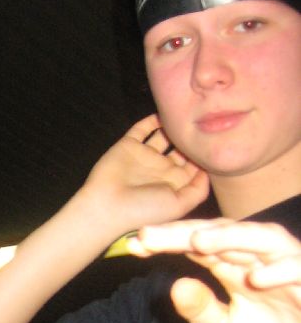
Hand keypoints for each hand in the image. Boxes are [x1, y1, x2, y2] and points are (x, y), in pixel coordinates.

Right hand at [82, 115, 209, 233]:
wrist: (107, 206)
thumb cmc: (144, 210)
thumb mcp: (179, 205)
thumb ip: (198, 189)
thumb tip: (208, 170)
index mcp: (174, 183)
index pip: (194, 165)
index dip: (203, 154)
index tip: (214, 142)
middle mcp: (161, 168)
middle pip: (181, 149)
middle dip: (191, 139)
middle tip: (202, 125)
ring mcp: (144, 156)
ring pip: (163, 136)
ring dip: (173, 127)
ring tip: (184, 116)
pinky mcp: (128, 146)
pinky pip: (141, 129)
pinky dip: (151, 120)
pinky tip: (163, 112)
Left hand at [129, 218, 300, 322]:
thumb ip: (200, 310)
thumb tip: (174, 286)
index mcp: (236, 270)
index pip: (199, 248)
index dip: (168, 243)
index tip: (134, 245)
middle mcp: (261, 261)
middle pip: (223, 235)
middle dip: (186, 233)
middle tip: (149, 235)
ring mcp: (290, 268)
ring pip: (263, 239)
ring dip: (231, 238)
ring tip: (197, 240)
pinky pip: (300, 269)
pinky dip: (281, 270)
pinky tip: (256, 278)